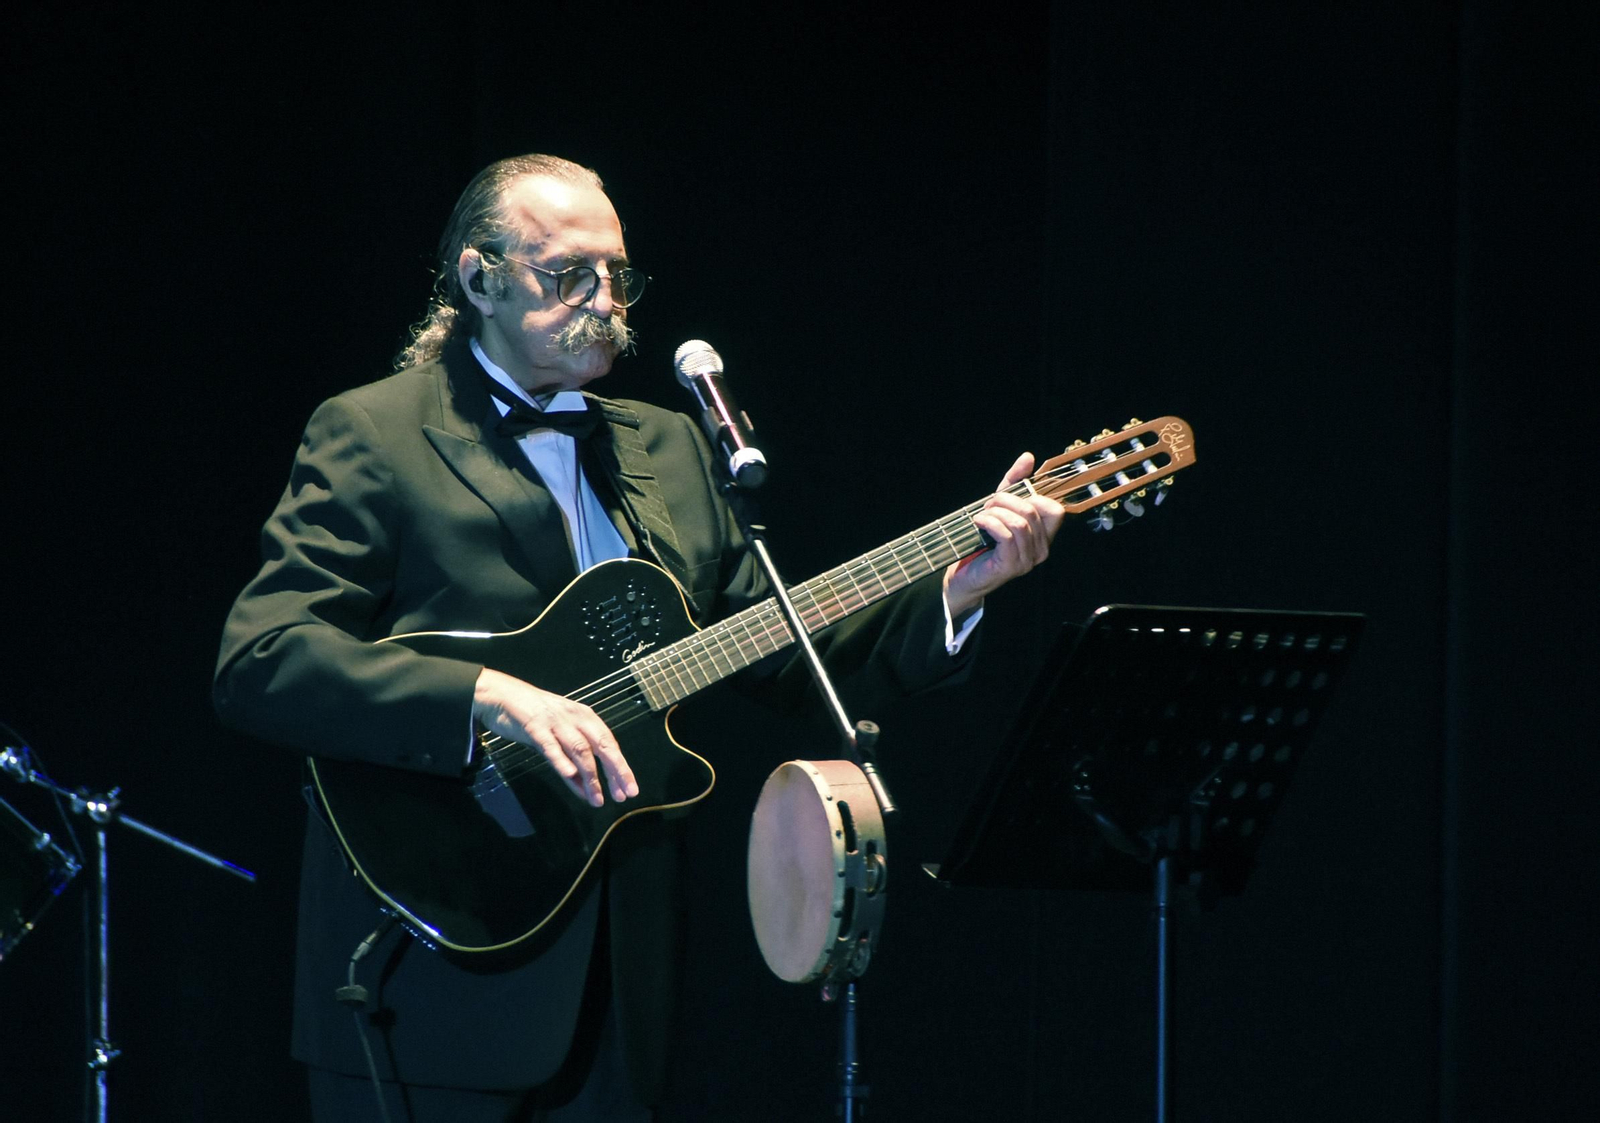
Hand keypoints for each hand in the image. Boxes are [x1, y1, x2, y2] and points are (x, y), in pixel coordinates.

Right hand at [472, 668, 638, 807]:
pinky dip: (561, 760)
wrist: (502, 695)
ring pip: (579, 749)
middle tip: (623, 795)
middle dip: (615, 771)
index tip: (629, 790)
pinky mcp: (535, 726)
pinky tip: (569, 775)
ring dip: (590, 776)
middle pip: (601, 746)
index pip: (609, 744)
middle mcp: (575, 718)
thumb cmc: (535, 716)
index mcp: (585, 718)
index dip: (621, 768)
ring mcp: (556, 722)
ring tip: (596, 798)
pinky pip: (550, 745)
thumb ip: (572, 761)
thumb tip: (587, 789)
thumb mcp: (558, 736)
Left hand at [943, 452, 1065, 617]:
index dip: (1033, 496)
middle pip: (1032, 511)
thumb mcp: (1000, 506)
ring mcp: (1028, 560)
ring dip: (995, 512)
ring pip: (1019, 522)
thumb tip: (1028, 457)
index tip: (1010, 497)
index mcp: (1044, 536)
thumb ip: (1015, 482)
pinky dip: (989, 522)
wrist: (964, 574)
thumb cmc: (984, 540)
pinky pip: (1006, 534)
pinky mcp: (1010, 565)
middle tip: (987, 505)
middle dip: (1005, 500)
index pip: (1055, 510)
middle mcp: (1041, 550)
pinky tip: (978, 522)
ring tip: (981, 515)